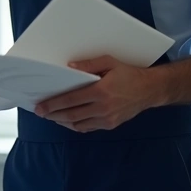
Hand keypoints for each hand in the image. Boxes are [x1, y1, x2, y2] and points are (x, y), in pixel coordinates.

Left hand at [34, 55, 162, 131]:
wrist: (150, 90)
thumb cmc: (128, 74)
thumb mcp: (110, 62)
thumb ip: (89, 64)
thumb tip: (69, 66)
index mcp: (101, 91)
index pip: (71, 100)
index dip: (53, 104)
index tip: (40, 107)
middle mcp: (103, 108)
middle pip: (71, 115)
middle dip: (53, 114)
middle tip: (40, 112)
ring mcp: (107, 119)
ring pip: (78, 124)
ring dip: (62, 121)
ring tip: (51, 116)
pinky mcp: (111, 125)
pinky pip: (88, 128)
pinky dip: (75, 125)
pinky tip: (67, 120)